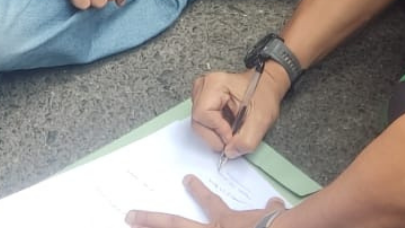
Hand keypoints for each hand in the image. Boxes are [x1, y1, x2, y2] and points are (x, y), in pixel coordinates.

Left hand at [126, 176, 286, 226]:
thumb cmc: (274, 224)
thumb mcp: (274, 214)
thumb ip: (271, 208)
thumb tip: (275, 202)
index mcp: (225, 221)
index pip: (209, 202)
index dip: (197, 190)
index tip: (186, 180)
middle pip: (173, 223)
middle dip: (150, 219)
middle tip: (130, 215)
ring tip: (133, 223)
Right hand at [189, 67, 287, 158]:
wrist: (264, 86)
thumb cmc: (263, 95)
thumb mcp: (261, 119)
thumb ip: (247, 140)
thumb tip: (230, 152)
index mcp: (215, 84)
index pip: (203, 114)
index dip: (218, 131)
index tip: (233, 137)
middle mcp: (203, 86)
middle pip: (198, 121)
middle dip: (216, 136)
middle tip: (233, 138)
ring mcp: (199, 94)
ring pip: (198, 124)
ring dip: (215, 134)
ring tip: (232, 129)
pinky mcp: (200, 101)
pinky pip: (201, 123)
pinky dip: (214, 131)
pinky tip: (226, 125)